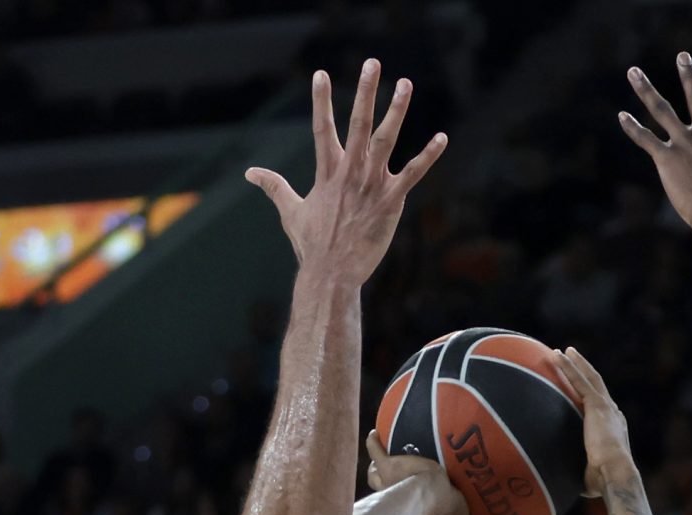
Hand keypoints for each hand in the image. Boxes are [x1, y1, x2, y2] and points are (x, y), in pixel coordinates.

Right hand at [245, 59, 447, 280]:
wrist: (332, 274)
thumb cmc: (312, 244)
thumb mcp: (290, 211)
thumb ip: (274, 186)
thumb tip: (249, 173)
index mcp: (326, 173)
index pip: (322, 128)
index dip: (322, 101)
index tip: (322, 74)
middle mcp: (349, 173)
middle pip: (358, 124)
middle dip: (365, 92)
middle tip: (372, 63)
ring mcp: (371, 186)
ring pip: (386, 140)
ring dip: (396, 111)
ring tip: (405, 84)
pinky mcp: (391, 202)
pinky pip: (413, 174)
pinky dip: (428, 156)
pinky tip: (441, 138)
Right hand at [365, 432, 493, 514]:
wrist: (428, 493)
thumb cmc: (445, 514)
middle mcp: (397, 502)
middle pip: (390, 496)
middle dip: (392, 493)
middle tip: (402, 483)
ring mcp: (388, 484)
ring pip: (376, 478)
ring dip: (378, 474)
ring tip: (384, 463)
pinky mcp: (387, 466)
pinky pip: (376, 452)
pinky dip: (374, 444)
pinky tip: (375, 434)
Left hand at [550, 346, 634, 497]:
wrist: (615, 474)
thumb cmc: (603, 481)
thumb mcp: (589, 475)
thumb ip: (580, 472)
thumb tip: (561, 484)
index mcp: (614, 428)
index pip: (602, 407)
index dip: (592, 395)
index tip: (583, 388)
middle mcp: (612, 413)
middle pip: (597, 385)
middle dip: (585, 370)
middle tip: (573, 357)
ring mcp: (605, 407)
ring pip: (589, 378)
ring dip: (576, 363)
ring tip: (564, 351)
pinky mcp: (596, 405)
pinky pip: (580, 381)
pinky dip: (569, 367)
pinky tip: (558, 355)